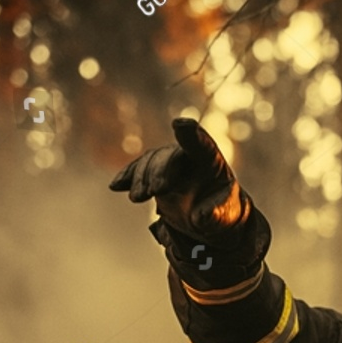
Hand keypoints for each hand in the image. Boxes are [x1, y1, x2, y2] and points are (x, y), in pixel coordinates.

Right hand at [110, 118, 250, 243]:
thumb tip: (201, 216)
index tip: (180, 125)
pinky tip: (116, 186)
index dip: (190, 134)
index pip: (201, 144)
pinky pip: (138, 170)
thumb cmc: (224, 213)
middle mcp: (189, 156)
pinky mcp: (155, 173)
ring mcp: (170, 162)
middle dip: (159, 170)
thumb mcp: (225, 217)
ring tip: (137, 198)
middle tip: (154, 191)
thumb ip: (215, 214)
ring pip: (151, 162)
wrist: (211, 217)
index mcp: (211, 161)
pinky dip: (127, 177)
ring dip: (141, 178)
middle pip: (170, 156)